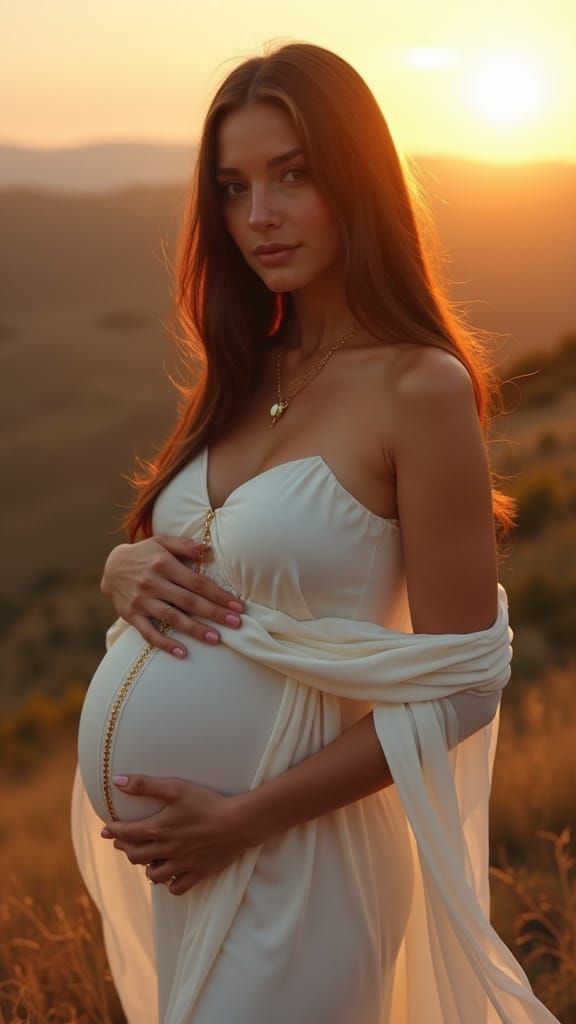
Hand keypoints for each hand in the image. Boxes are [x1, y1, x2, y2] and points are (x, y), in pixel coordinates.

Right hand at [100, 536, 244, 655]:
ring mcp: (141, 601)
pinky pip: (149, 633)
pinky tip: (182, 653)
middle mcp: (152, 583)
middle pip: (188, 601)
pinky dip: (165, 644)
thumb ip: (184, 545)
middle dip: (214, 613)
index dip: (218, 595)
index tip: (237, 606)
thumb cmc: (144, 554)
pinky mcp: (131, 616)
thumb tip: (208, 549)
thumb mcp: (161, 542)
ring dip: (194, 629)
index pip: (197, 582)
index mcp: (164, 564)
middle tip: (235, 624)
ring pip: (172, 618)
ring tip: (215, 638)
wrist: (110, 568)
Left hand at [100, 774, 258, 894]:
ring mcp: (182, 865)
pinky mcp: (198, 873)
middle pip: (136, 856)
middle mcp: (166, 850)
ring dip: (146, 867)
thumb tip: (117, 781)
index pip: (126, 833)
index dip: (113, 831)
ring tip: (146, 859)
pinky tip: (169, 877)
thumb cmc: (207, 802)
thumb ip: (145, 785)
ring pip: (154, 876)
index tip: (105, 829)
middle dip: (125, 848)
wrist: (238, 822)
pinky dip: (169, 885)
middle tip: (121, 842)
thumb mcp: (175, 787)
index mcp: (158, 829)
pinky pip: (177, 888)